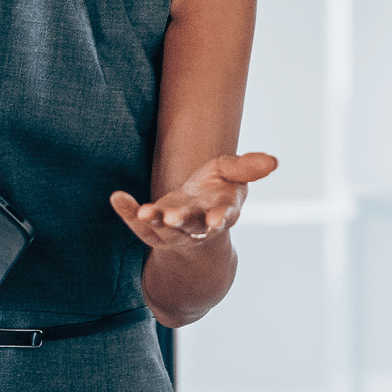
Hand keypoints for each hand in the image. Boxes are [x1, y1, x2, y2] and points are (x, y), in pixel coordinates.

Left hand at [110, 152, 277, 251]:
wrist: (196, 215)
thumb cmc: (217, 190)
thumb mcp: (233, 175)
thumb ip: (248, 168)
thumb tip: (273, 161)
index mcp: (221, 213)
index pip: (223, 217)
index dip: (219, 219)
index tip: (217, 221)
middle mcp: (197, 225)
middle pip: (189, 226)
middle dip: (181, 222)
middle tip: (172, 218)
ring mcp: (173, 230)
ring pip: (163, 230)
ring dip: (154, 221)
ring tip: (143, 212)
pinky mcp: (153, 228)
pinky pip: (138, 223)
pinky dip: (127, 211)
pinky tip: (117, 196)